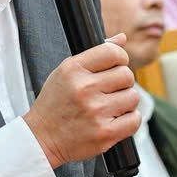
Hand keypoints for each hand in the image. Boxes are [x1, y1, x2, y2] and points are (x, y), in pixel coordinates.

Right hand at [23, 34, 141, 168]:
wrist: (41, 138)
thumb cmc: (55, 104)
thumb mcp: (66, 72)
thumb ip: (95, 55)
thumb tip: (121, 38)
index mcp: (73, 69)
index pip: (113, 52)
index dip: (120, 58)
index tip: (116, 66)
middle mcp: (84, 88)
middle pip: (127, 75)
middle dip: (122, 82)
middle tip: (110, 91)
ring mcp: (96, 111)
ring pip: (133, 97)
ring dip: (126, 102)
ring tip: (110, 107)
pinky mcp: (105, 133)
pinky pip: (135, 119)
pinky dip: (129, 120)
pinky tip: (115, 120)